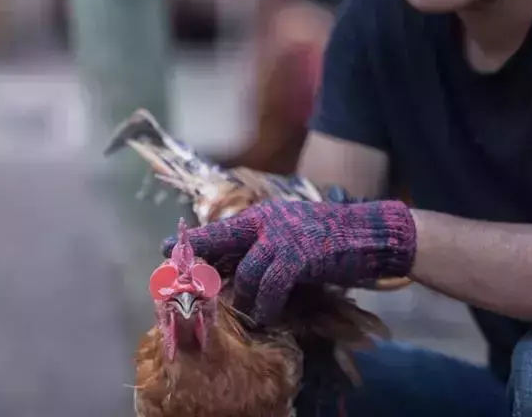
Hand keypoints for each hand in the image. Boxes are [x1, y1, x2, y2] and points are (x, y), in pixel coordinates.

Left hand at [161, 199, 415, 324]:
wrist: (367, 233)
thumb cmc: (330, 237)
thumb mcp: (292, 232)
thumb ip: (265, 244)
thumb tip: (235, 266)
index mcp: (263, 215)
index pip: (220, 227)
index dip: (193, 240)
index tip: (164, 249)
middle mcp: (267, 221)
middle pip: (221, 241)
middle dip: (200, 264)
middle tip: (185, 285)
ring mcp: (283, 236)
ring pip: (246, 271)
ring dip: (245, 296)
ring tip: (249, 310)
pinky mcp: (299, 255)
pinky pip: (271, 285)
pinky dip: (266, 303)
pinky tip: (266, 314)